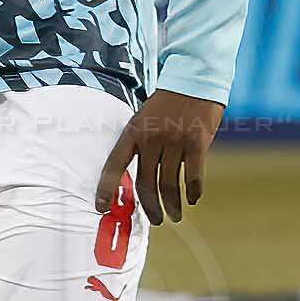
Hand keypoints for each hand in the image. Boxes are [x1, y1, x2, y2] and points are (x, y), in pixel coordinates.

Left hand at [95, 87, 223, 227]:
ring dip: (172, 205)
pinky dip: (193, 191)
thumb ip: (140, 145)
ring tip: (175, 215)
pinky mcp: (198, 141)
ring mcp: (175, 140)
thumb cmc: (168, 104)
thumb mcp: (144, 119)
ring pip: (169, 184)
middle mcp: (152, 137)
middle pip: (145, 182)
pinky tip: (193, 198)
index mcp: (134, 131)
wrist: (195, 79)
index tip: (101, 208)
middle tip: (155, 220)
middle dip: (150, 207)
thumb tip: (140, 182)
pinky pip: (193, 175)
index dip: (106, 188)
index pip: (114, 164)